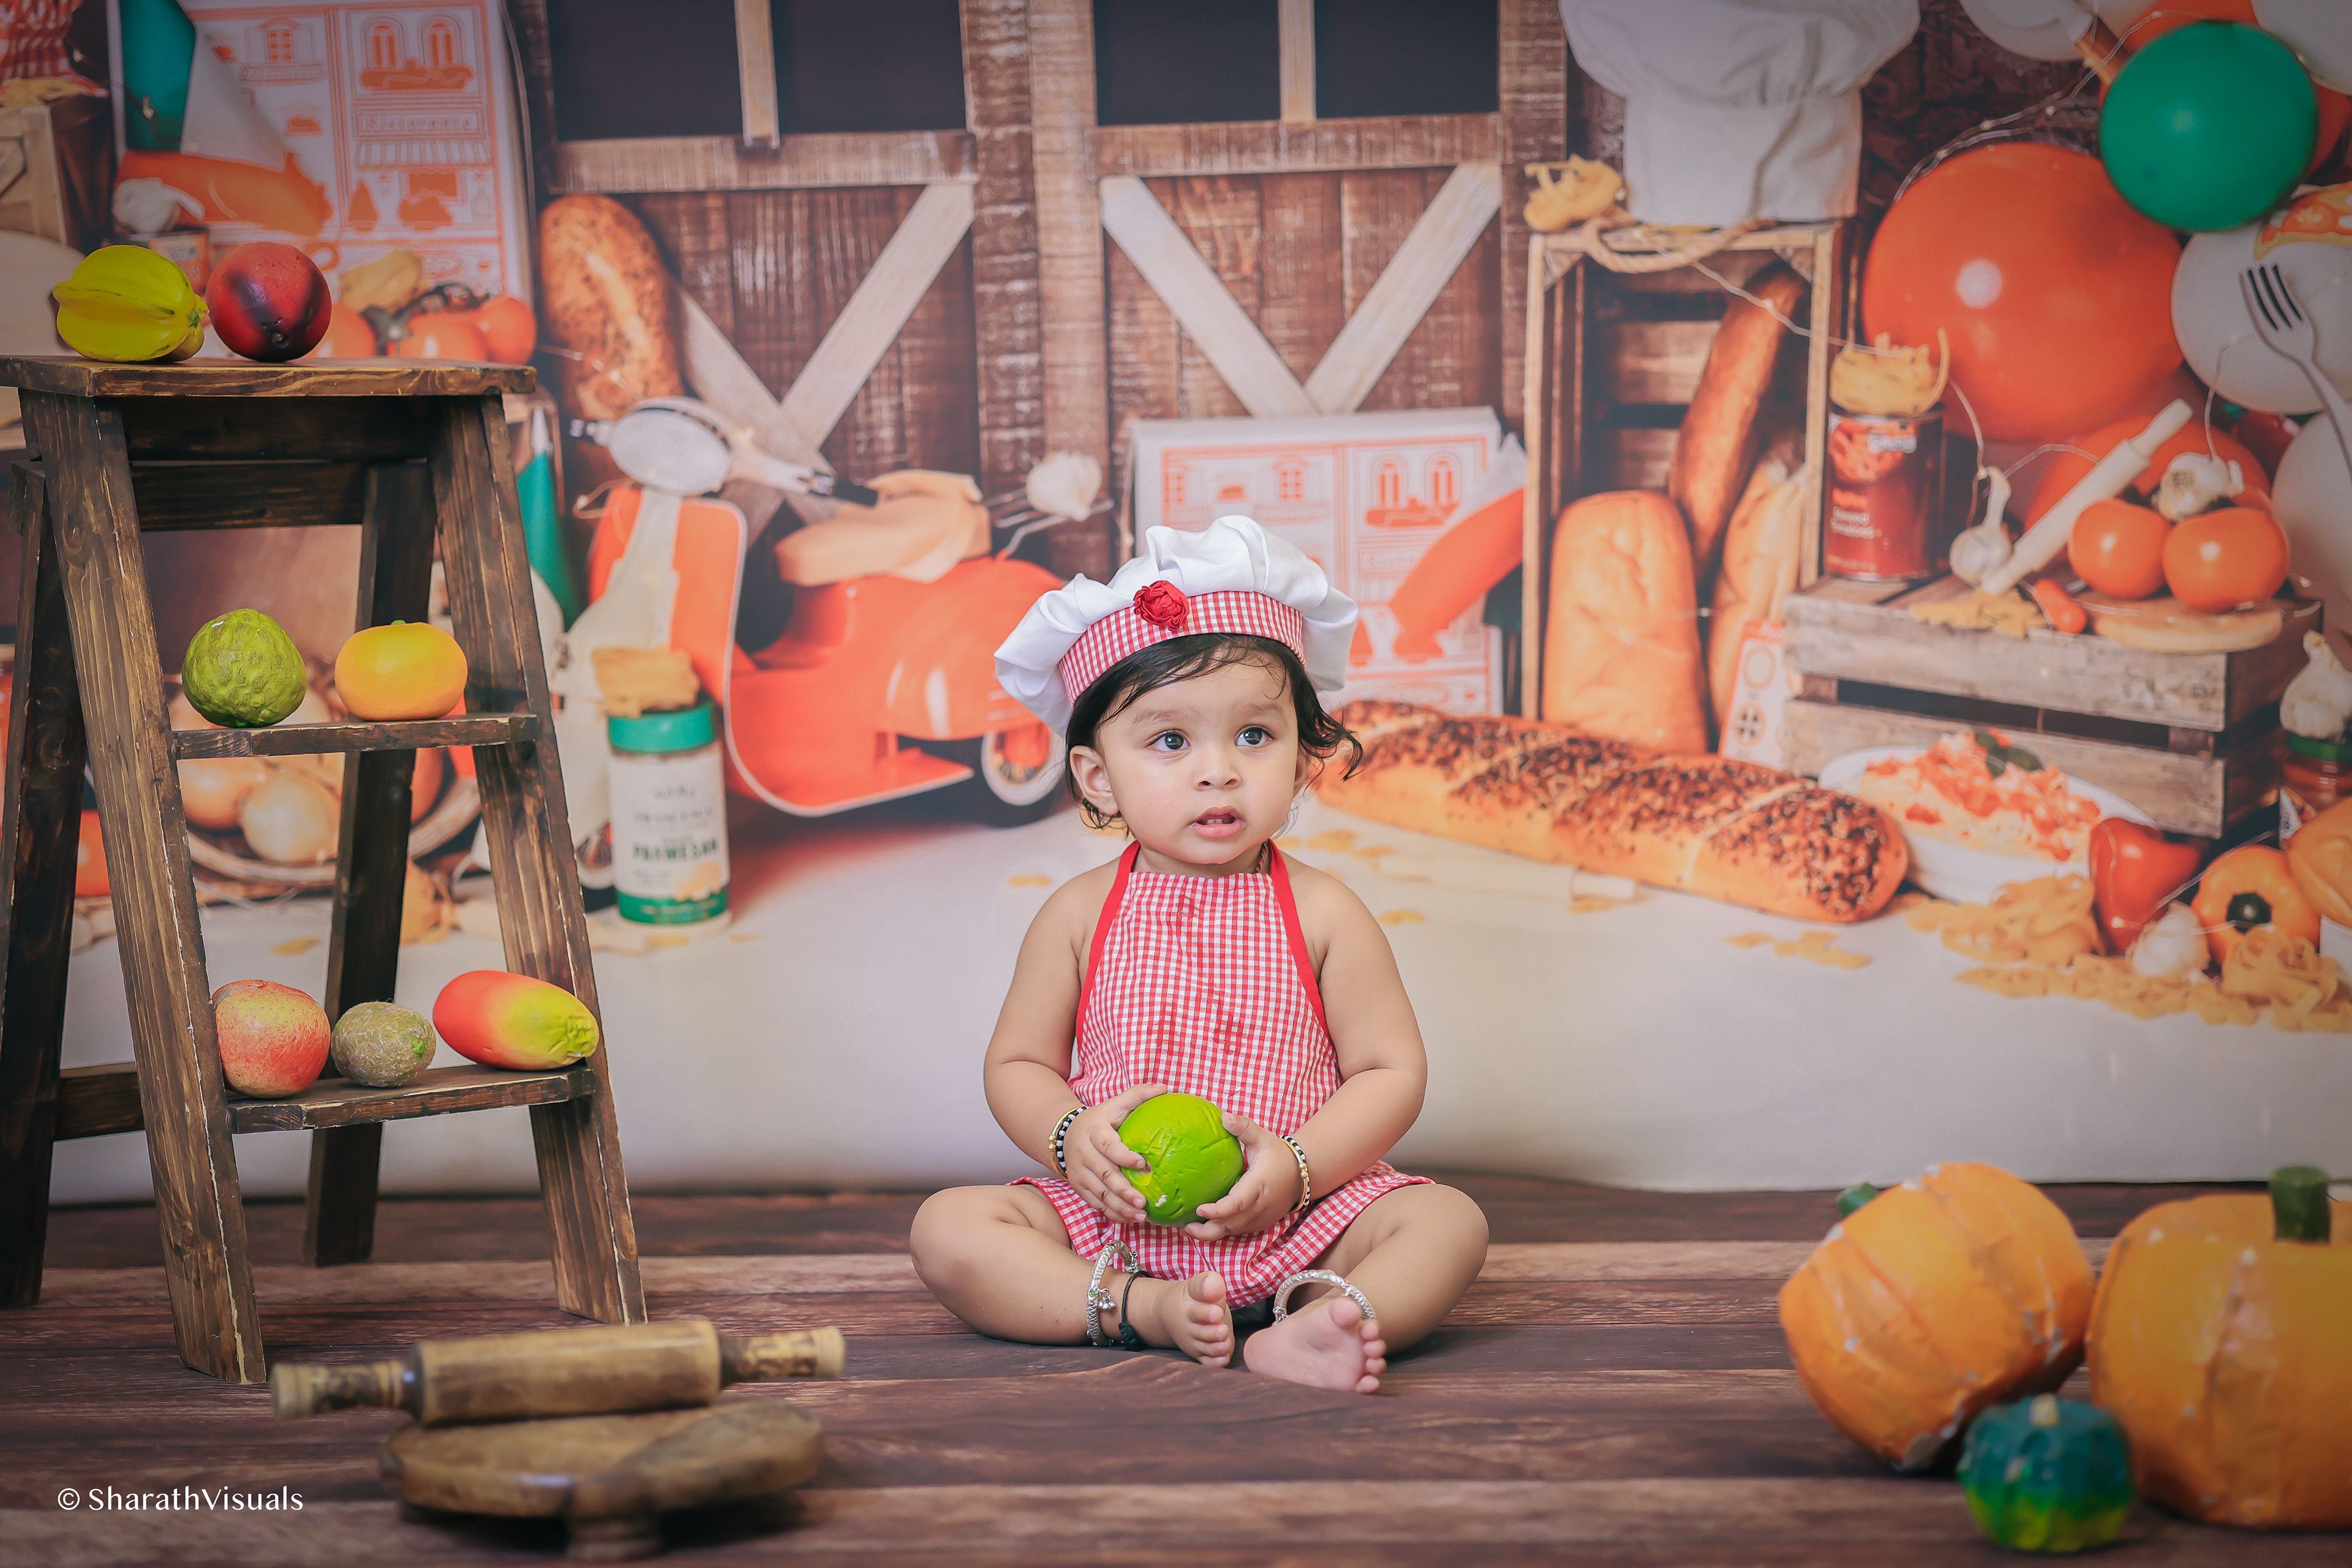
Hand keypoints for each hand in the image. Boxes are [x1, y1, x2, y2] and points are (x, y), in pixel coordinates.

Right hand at [1062, 1082, 1165, 1224]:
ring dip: (1119, 1207)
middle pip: (1103, 1175)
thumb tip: (1163, 1088)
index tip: (1143, 1164)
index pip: (1108, 1146)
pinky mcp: (1078, 1186)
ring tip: (1140, 1216)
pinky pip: (1095, 1203)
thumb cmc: (1100, 1120)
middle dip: (1123, 1190)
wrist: (1066, 1133)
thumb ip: (1137, 1095)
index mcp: (1094, 1131)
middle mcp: (1083, 1153)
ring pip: (1099, 1193)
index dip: (1124, 1156)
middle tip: (1143, 1202)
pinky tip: (1129, 1218)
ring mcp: (1079, 1172)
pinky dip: (1112, 1212)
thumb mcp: (1115, 1104)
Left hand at [1183, 1112, 1302, 1241]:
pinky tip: (1207, 1227)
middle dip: (1208, 1230)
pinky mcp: (1261, 1223)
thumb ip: (1243, 1127)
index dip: (1218, 1210)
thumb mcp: (1262, 1137)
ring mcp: (1262, 1217)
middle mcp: (1261, 1205)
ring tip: (1189, 1228)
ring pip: (1234, 1231)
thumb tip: (1223, 1116)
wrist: (1302, 1174)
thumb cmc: (1278, 1155)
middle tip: (1185, 1226)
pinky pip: (1240, 1231)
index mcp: (1259, 1184)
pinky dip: (1223, 1231)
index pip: (1237, 1203)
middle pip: (1232, 1224)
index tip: (1199, 1209)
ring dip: (1212, 1233)